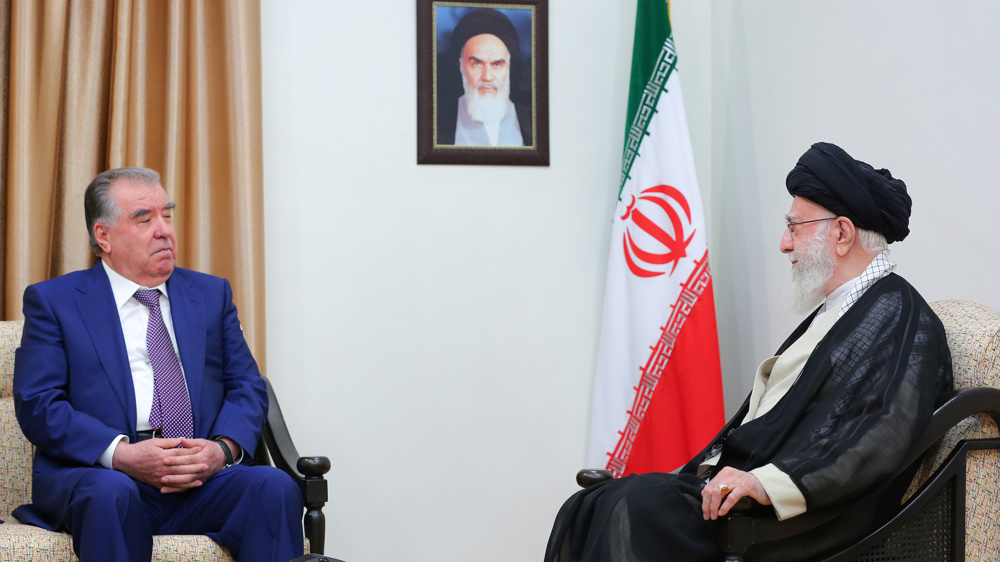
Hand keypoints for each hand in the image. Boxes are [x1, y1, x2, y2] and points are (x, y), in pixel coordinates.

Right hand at [112, 437, 227, 492]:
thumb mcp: (155, 442)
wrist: (126, 461)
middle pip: (181, 468)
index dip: (191, 452)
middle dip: (195, 467)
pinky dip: (179, 488)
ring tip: (201, 479)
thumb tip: (182, 440)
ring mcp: (159, 477)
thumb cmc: (141, 449)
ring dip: (190, 480)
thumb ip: (169, 442)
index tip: (201, 450)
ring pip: (177, 480)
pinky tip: (187, 487)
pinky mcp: (156, 483)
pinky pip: (170, 487)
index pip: (180, 454)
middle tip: (206, 465)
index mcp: (162, 456)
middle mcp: (162, 468)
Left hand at [701, 467, 771, 519]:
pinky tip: (722, 512)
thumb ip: (721, 488)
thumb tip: (708, 500)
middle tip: (708, 515)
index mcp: (724, 473)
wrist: (765, 485)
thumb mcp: (732, 484)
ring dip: (714, 507)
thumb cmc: (748, 487)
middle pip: (712, 490)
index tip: (705, 510)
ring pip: (719, 493)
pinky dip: (725, 506)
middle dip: (708, 505)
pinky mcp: (745, 486)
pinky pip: (731, 497)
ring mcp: (737, 480)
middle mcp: (729, 474)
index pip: (709, 486)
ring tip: (714, 516)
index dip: (705, 500)